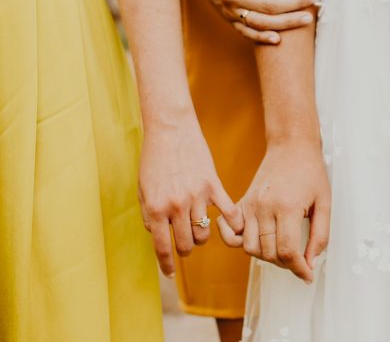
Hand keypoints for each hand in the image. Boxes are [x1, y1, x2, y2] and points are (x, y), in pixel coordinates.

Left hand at [138, 112, 242, 276]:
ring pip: (203, 234)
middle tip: (184, 244)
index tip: (169, 274)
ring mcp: (196, 196)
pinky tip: (233, 229)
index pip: (162, 247)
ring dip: (200, 237)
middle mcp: (176, 206)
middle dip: (184, 249)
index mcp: (155, 209)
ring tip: (197, 229)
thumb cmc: (153, 159)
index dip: (166, 265)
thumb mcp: (142, 189)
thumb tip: (158, 235)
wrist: (170, 130)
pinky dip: (232, 224)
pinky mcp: (213, 185)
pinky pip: (227, 212)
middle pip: (185, 245)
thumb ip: (148, 215)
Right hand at [220, 141, 330, 282]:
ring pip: (249, 248)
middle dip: (285, 263)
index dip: (298, 269)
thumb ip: (320, 236)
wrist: (292, 146)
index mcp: (287, 207)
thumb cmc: (311, 172)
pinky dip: (238, 243)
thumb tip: (310, 263)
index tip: (307, 275)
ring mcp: (249, 205)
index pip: (287, 251)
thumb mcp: (325, 203)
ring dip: (265, 256)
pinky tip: (256, 241)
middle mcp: (264, 207)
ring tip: (282, 249)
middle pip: (267, 253)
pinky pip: (230, 233)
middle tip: (299, 259)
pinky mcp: (241, 203)